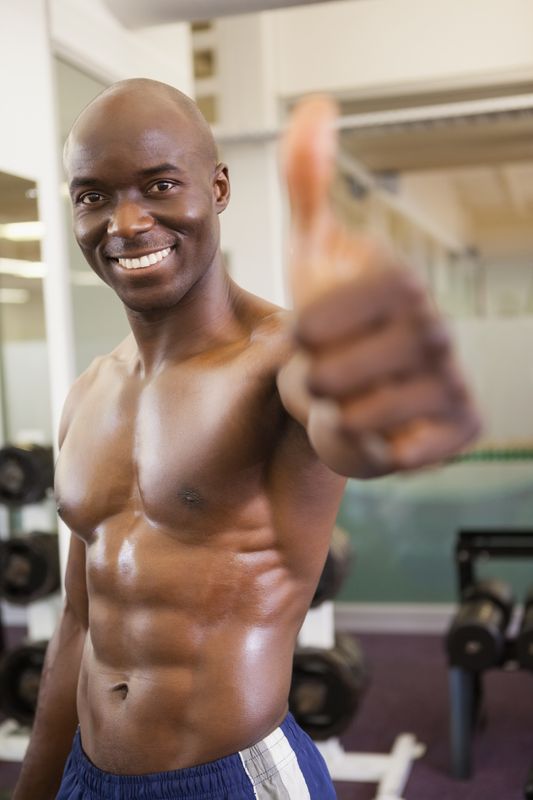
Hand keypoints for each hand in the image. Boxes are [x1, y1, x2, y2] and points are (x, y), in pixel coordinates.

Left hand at [282, 96, 480, 474]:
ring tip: (344, 397)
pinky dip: (367, 449)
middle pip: (327, 376)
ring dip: (332, 417)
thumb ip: (308, 182)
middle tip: (326, 370)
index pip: (313, 324)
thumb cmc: (326, 320)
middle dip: (308, 383)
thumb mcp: (308, 251)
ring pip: (354, 419)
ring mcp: (452, 380)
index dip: (296, 340)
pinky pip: (393, 453)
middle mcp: (435, 329)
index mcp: (399, 282)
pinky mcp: (460, 428)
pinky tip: (376, 428)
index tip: (307, 337)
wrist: (354, 389)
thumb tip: (317, 104)